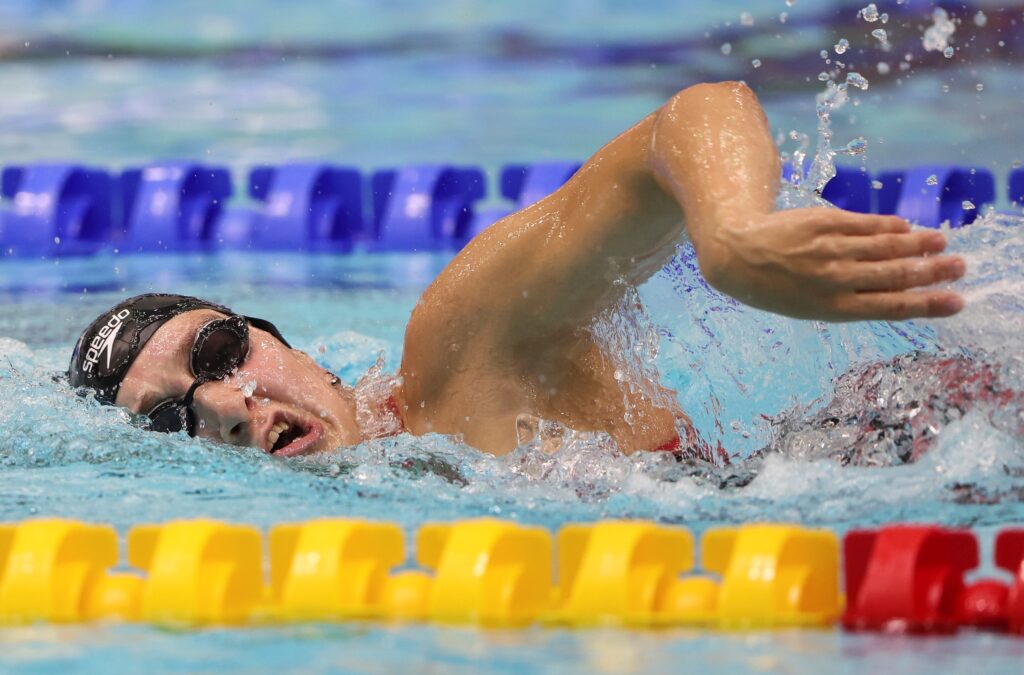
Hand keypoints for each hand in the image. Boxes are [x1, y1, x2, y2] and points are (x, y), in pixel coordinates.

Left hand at [699, 207, 965, 320]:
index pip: (891, 307)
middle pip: (895, 276)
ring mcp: (828, 249)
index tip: (957, 302)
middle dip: (933, 272)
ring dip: (919, 244)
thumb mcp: (810, 307)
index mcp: (832, 308)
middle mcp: (833, 279)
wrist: (736, 256)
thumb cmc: (776, 288)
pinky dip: (889, 226)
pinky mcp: (822, 223)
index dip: (928, 305)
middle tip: (960, 267)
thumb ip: (851, 298)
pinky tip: (906, 227)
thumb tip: (896, 287)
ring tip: (943, 242)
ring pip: (884, 247)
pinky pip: (864, 224)